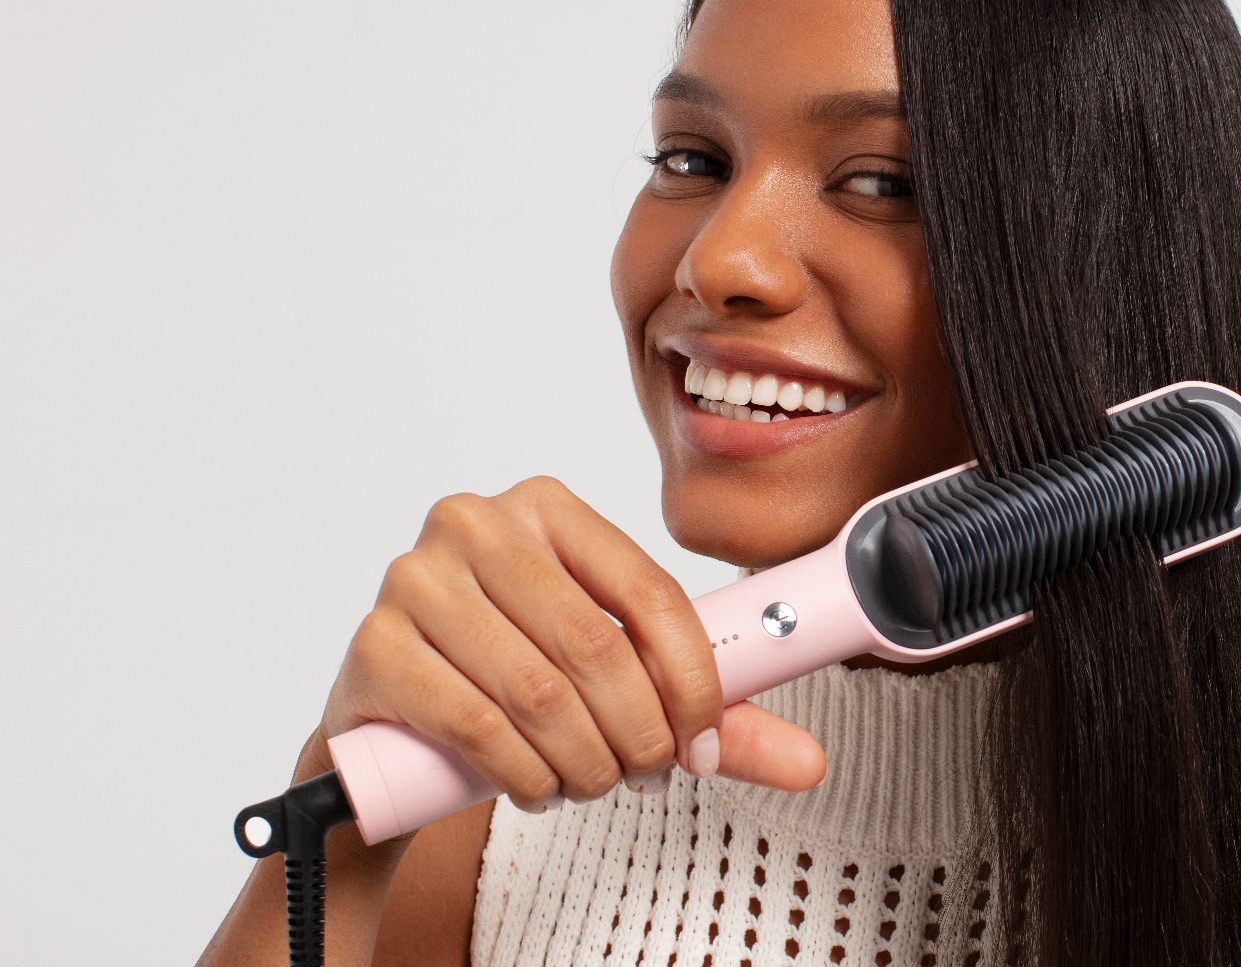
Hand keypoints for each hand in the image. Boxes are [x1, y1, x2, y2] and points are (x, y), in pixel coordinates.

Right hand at [310, 475, 825, 814]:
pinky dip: (524, 774)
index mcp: (549, 507)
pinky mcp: (373, 644)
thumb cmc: (514, 685)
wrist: (392, 729)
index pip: (651, 593)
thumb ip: (710, 716)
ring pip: (540, 691)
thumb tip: (811, 761)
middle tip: (649, 775)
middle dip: (640, 733)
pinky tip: (537, 788)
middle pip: (598, 646)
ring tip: (591, 783)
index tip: (705, 745)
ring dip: (584, 761)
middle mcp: (476, 523)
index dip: (694, 681)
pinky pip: (476, 724)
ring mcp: (415, 577)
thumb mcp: (615, 686)